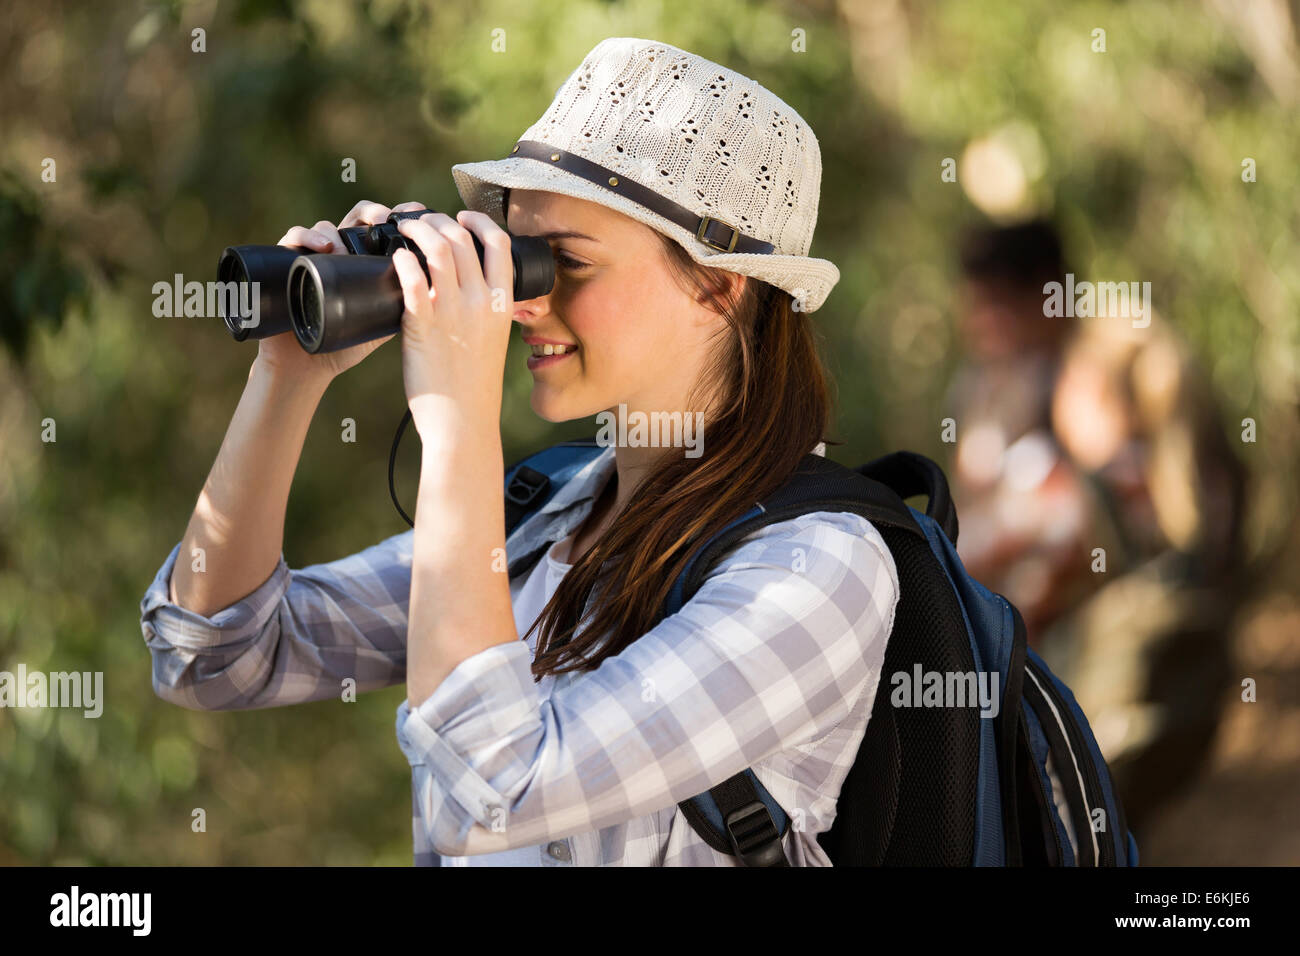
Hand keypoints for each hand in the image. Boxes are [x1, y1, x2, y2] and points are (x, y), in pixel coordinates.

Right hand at [254, 200, 428, 383]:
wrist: (307, 366)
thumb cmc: (344, 346)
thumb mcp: (380, 325)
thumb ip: (403, 308)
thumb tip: (434, 295)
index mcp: (364, 264)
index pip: (381, 229)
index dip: (399, 217)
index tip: (418, 214)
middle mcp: (339, 255)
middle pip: (356, 219)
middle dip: (372, 213)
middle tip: (384, 220)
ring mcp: (313, 256)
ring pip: (326, 226)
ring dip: (338, 231)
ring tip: (344, 247)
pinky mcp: (287, 261)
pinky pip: (294, 236)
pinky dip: (307, 235)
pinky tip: (323, 247)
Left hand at [391, 210, 514, 435]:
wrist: (463, 420)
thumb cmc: (474, 384)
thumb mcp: (493, 338)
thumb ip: (485, 309)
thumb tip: (467, 285)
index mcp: (503, 303)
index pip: (498, 242)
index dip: (477, 221)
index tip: (462, 217)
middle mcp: (481, 302)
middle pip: (461, 237)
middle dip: (437, 219)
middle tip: (420, 221)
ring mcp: (452, 313)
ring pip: (437, 249)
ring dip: (417, 230)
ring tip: (404, 229)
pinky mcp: (422, 326)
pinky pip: (412, 279)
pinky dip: (402, 260)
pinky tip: (396, 258)